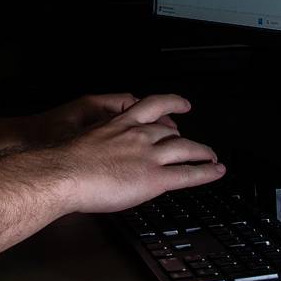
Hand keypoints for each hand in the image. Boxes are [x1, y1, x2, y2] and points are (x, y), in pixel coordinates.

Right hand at [44, 94, 223, 213]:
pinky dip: (206, 172)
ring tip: (212, 156)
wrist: (64, 173)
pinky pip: (187, 173)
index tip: (180, 104)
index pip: (151, 106)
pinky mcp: (154, 177)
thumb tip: (102, 153)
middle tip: (194, 143)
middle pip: (171, 130)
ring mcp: (149, 155)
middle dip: (184, 137)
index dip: (171, 103)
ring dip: (203, 152)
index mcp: (120, 123)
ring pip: (185, 148)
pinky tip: (216, 171)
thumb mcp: (83, 140)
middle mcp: (139, 135)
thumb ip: (100, 143)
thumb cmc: (65, 161)